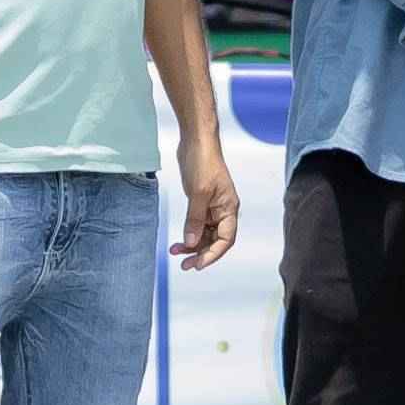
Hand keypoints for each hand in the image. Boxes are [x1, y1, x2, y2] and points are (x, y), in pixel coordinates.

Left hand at [174, 142, 241, 269]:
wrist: (196, 140)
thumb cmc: (203, 161)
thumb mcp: (198, 193)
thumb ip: (195, 219)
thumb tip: (190, 242)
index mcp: (229, 208)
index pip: (226, 239)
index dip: (213, 254)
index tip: (198, 264)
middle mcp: (223, 210)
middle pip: (215, 240)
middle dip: (200, 253)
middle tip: (184, 265)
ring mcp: (212, 206)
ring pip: (205, 234)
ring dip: (191, 245)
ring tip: (175, 253)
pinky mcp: (201, 202)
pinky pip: (197, 224)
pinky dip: (188, 233)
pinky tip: (177, 241)